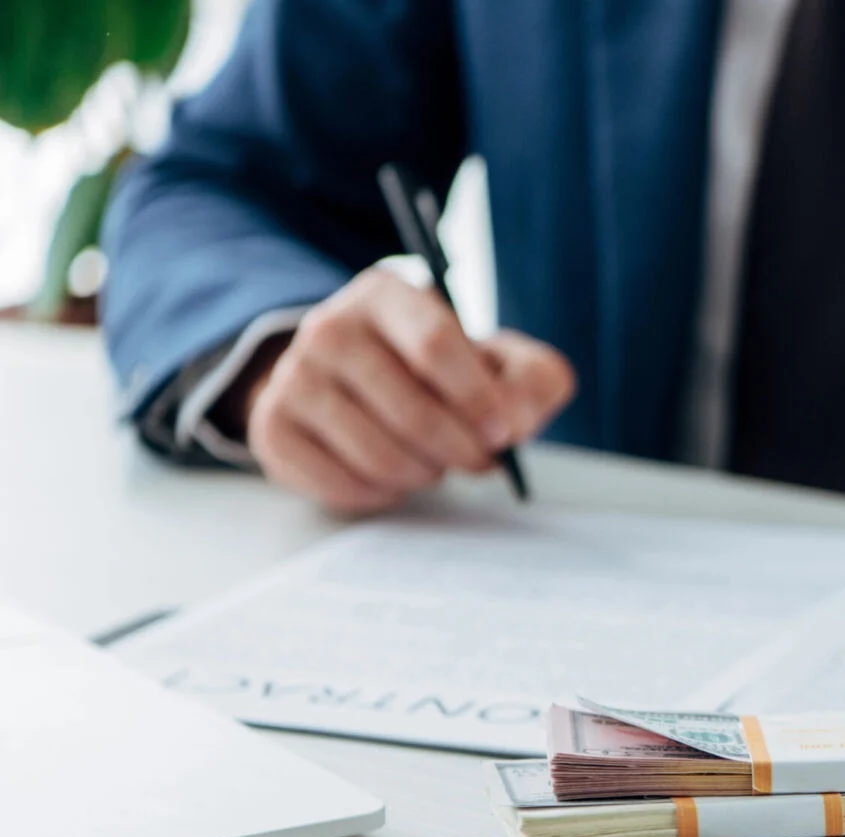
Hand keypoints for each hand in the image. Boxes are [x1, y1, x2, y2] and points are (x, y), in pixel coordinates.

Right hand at [235, 267, 576, 513]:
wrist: (358, 382)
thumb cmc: (445, 374)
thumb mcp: (502, 362)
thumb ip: (532, 380)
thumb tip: (514, 423)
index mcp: (386, 295)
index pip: (434, 343)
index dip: (477, 398)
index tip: (502, 432)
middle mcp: (329, 327)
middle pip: (409, 408)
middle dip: (459, 448)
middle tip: (478, 460)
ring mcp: (292, 377)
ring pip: (376, 452)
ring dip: (423, 473)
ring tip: (435, 463)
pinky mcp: (273, 427)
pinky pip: (339, 482)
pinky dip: (382, 493)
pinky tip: (393, 475)